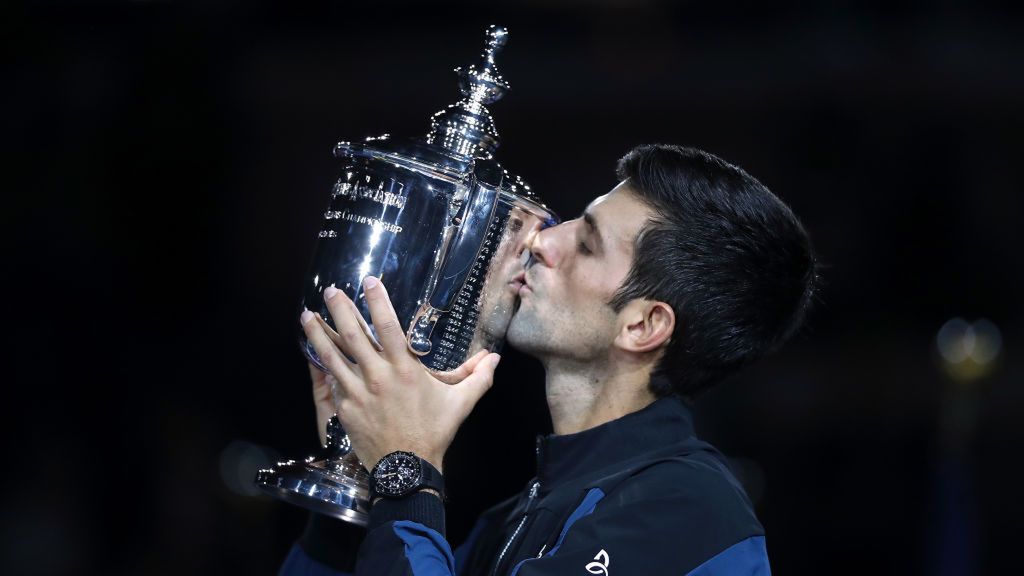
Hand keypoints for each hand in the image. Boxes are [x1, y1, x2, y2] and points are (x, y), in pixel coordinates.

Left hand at [300, 276, 500, 471]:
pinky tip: (314, 354)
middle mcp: (378, 376)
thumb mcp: (461, 403)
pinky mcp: (345, 408)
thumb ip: (477, 377)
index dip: (378, 301)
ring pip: (333, 357)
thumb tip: (494, 358)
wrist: (406, 467)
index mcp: (405, 369)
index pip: (389, 327)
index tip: (367, 281)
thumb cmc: (434, 432)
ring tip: (306, 315)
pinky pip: (332, 382)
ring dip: (318, 334)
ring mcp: (358, 392)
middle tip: (330, 290)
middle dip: (341, 310)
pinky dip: (322, 366)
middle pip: (354, 336)